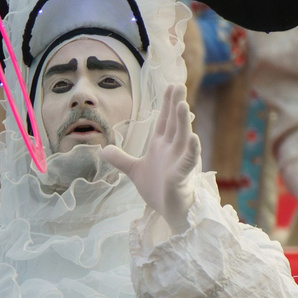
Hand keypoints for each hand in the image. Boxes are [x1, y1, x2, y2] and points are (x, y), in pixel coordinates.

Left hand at [98, 82, 199, 229]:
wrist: (169, 212)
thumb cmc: (158, 190)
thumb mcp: (135, 171)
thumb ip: (121, 159)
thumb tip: (103, 149)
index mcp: (161, 146)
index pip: (164, 120)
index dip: (167, 104)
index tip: (171, 86)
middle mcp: (172, 150)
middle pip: (174, 124)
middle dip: (176, 105)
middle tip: (179, 85)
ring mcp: (178, 162)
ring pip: (182, 138)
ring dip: (183, 122)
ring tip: (183, 105)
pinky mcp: (182, 176)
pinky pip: (188, 161)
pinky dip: (191, 150)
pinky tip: (194, 138)